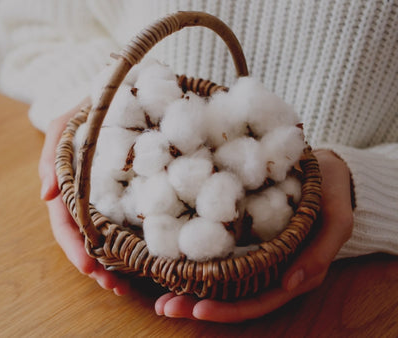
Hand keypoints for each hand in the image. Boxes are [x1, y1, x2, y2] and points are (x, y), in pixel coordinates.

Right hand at [39, 98, 130, 295]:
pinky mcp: (125, 192)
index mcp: (65, 183)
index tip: (89, 267)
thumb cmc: (85, 104)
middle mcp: (83, 196)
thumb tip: (45, 195)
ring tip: (126, 286)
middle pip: (84, 238)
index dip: (74, 246)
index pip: (64, 222)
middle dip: (96, 265)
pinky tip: (144, 259)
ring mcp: (104, 196)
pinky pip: (126, 221)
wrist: (115, 91)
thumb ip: (53, 155)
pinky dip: (131, 243)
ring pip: (104, 236)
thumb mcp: (63, 123)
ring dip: (113, 263)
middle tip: (114, 288)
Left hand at [154, 149, 353, 321]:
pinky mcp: (244, 240)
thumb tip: (290, 284)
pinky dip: (195, 265)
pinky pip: (219, 258)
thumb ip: (319, 253)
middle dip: (198, 305)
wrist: (326, 170)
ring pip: (222, 283)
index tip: (198, 308)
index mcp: (294, 274)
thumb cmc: (332, 193)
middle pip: (232, 298)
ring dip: (190, 291)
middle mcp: (271, 271)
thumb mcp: (337, 219)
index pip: (258, 301)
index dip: (228, 309)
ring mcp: (255, 257)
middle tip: (165, 307)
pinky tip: (170, 265)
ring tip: (160, 299)